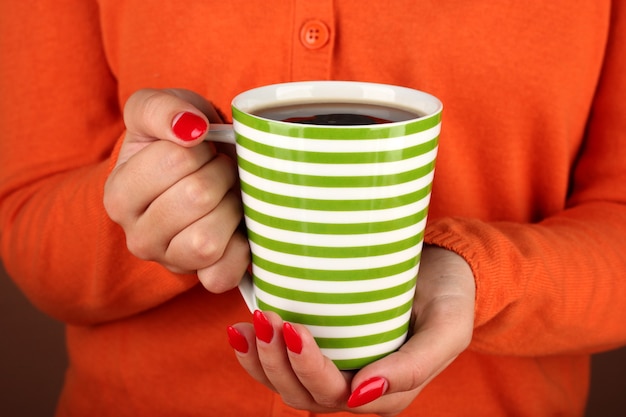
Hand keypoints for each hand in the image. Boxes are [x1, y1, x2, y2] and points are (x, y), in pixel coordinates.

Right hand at [104, 88, 249, 291]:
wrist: (204, 173)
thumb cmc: (182, 141)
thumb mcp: (161, 109)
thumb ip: (160, 108)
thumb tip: (189, 128)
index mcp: (119, 195)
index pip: (176, 159)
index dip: (201, 147)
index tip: (199, 149)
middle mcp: (137, 237)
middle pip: (196, 197)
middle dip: (220, 174)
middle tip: (218, 172)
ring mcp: (170, 262)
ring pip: (207, 240)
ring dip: (231, 209)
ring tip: (227, 197)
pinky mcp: (203, 279)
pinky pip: (223, 274)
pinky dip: (240, 249)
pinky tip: (236, 228)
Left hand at [227, 245, 474, 415]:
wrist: (443, 271)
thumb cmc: (449, 296)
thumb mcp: (448, 327)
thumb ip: (415, 367)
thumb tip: (361, 394)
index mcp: (386, 393)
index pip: (337, 395)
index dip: (308, 369)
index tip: (295, 329)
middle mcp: (356, 388)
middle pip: (303, 393)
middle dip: (278, 361)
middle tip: (267, 318)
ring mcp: (336, 369)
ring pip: (287, 384)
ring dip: (262, 359)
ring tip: (250, 324)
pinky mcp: (324, 348)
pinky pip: (283, 365)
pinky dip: (256, 353)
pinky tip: (240, 330)